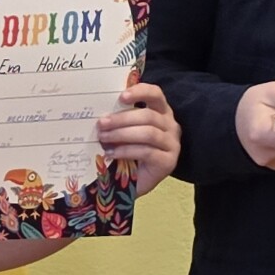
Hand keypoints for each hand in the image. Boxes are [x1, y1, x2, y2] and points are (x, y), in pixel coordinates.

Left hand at [95, 81, 181, 196]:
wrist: (132, 183)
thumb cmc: (127, 152)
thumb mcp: (123, 131)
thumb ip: (119, 119)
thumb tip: (102, 111)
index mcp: (161, 112)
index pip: (155, 94)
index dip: (140, 92)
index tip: (121, 96)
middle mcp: (171, 125)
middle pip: (148, 116)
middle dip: (122, 119)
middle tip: (101, 123)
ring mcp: (172, 144)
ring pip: (148, 133)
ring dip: (122, 134)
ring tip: (103, 138)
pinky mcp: (168, 162)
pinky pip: (146, 152)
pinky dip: (126, 151)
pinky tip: (111, 153)